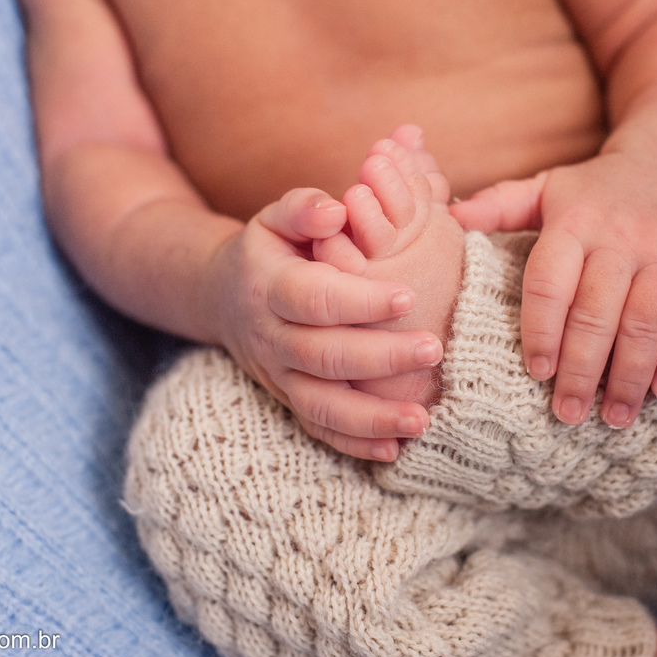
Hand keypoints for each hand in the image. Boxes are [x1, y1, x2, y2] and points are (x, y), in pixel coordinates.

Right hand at [208, 187, 441, 460]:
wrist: (222, 296)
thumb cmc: (270, 249)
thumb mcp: (275, 217)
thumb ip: (303, 207)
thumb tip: (336, 210)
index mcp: (270, 286)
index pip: (314, 297)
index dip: (359, 300)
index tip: (407, 296)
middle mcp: (272, 337)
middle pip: (324, 355)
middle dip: (380, 357)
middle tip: (433, 348)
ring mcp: (279, 375)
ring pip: (320, 404)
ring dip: (371, 417)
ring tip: (421, 419)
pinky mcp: (288, 399)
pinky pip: (318, 428)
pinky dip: (354, 443)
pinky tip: (394, 448)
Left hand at [450, 150, 656, 427]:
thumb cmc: (597, 190)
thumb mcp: (546, 188)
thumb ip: (499, 205)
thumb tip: (450, 217)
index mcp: (575, 220)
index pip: (551, 284)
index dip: (542, 332)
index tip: (537, 373)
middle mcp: (622, 235)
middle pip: (597, 314)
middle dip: (582, 370)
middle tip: (568, 413)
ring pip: (646, 323)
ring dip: (630, 377)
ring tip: (613, 417)